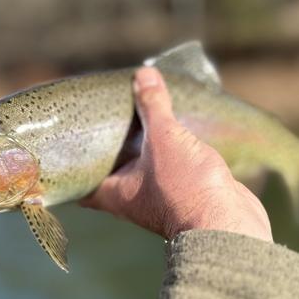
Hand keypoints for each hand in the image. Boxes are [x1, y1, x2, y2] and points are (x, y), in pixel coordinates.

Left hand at [80, 67, 271, 241]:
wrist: (228, 223)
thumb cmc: (185, 188)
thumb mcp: (164, 138)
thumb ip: (152, 106)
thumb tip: (142, 75)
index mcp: (114, 193)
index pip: (81, 183)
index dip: (73, 163)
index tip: (70, 140)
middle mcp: (132, 199)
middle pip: (113, 170)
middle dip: (112, 146)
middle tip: (107, 117)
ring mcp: (161, 198)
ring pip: (145, 169)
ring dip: (144, 148)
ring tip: (141, 117)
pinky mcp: (187, 194)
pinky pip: (172, 169)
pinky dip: (171, 152)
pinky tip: (176, 131)